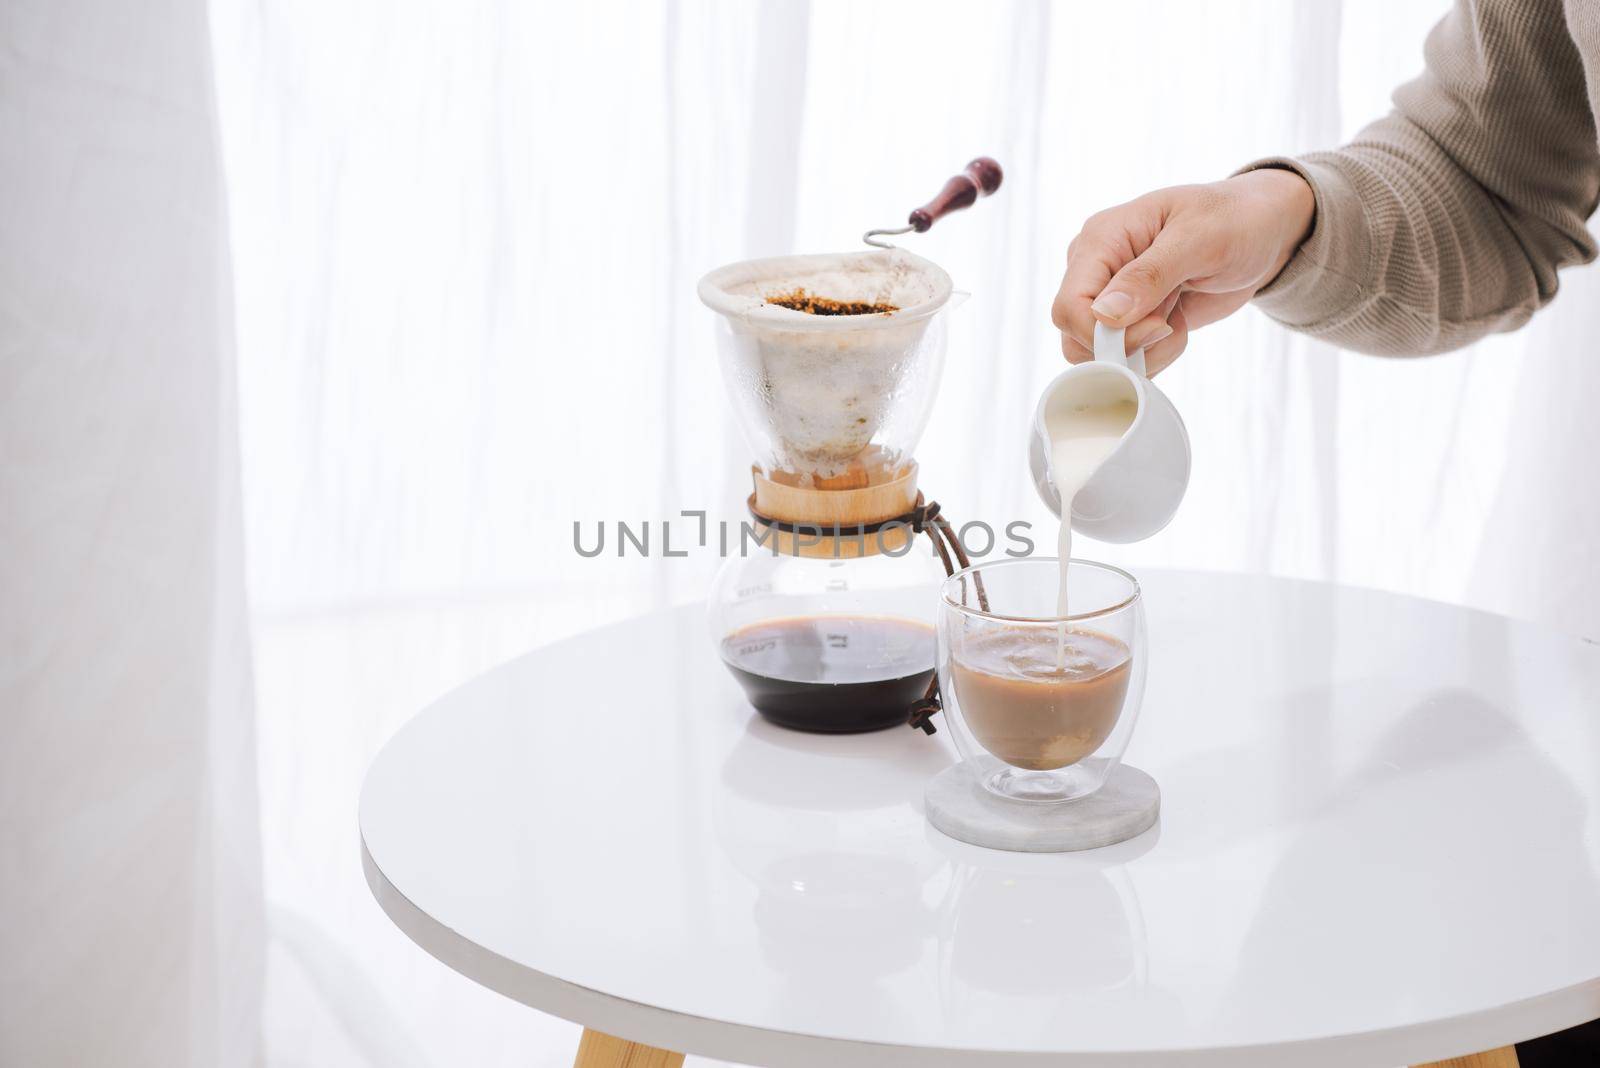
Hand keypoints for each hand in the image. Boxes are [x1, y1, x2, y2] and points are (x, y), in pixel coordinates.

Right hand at [1051, 168, 1314, 373]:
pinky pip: (1124, 359)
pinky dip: (1155, 356)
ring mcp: (1110, 297)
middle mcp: (1096, 270)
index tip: (1157, 328)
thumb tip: (1105, 314)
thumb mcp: (1200, 239)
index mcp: (1101, 239)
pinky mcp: (1129, 320)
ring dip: (1145, 354)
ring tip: (1179, 322)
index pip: (1069, 305)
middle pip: (1076, 337)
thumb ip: (1149, 276)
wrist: (1262, 232)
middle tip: (1171, 326)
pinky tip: (1179, 325)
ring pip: (1099, 356)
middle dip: (1128, 346)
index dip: (1103, 333)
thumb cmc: (1234, 220)